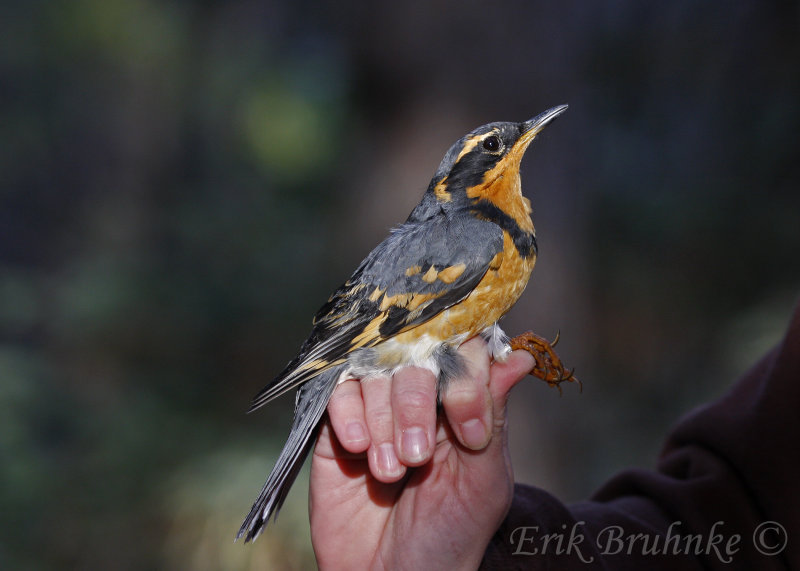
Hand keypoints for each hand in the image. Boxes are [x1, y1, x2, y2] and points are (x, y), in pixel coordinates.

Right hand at [309, 337, 534, 569]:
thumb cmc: (449, 536)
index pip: (464, 353)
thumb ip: (494, 416)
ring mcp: (376, 408)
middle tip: (418, 458)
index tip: (470, 432)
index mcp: (461, 403)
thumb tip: (520, 358)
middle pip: (415, 357)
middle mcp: (420, 397)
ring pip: (375, 371)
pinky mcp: (337, 424)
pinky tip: (359, 448)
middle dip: (417, 405)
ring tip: (391, 471)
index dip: (465, 378)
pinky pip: (337, 392)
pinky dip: (348, 414)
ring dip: (384, 420)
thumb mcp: (484, 481)